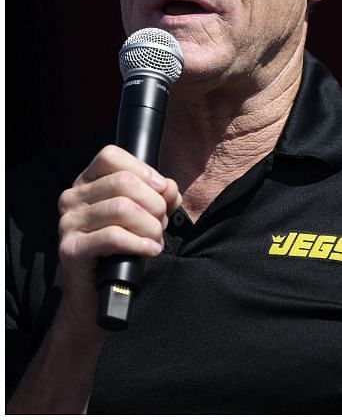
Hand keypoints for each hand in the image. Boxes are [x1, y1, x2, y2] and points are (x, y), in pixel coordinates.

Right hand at [55, 145, 181, 333]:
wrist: (101, 291)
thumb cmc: (125, 247)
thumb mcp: (146, 214)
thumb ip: (160, 195)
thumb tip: (168, 187)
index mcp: (86, 183)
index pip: (111, 155)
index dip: (144, 170)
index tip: (162, 191)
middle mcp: (71, 198)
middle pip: (124, 183)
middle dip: (154, 204)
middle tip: (161, 224)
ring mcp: (67, 223)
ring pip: (122, 209)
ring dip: (151, 226)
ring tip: (155, 239)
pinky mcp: (70, 249)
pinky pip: (114, 237)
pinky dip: (140, 243)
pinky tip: (150, 250)